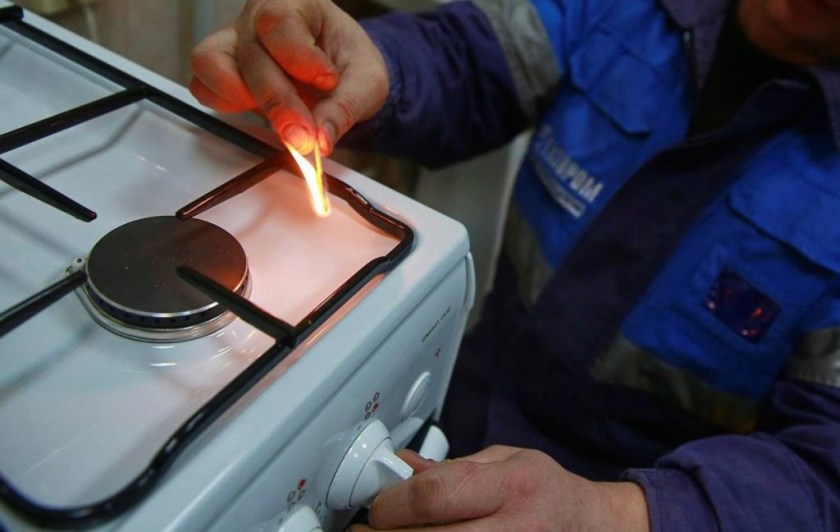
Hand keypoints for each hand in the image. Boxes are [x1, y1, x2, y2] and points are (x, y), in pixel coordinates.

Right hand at [189, 0, 388, 154]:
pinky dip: (226, 106)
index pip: (281, 22)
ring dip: (243, 100)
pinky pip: (204, 86)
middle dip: (279, 103)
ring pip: (211, 63)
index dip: (300, 57)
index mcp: (297, 3)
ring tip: (280, 120)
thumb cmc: (349, 64)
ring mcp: (235, 42)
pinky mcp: (222, 70)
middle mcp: (257, 18)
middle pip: (252, 55)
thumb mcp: (366, 83)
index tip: (327, 82)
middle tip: (304, 137)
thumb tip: (322, 139)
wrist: (339, 71)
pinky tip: (259, 114)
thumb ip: (345, 108)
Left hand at [350, 446, 649, 530]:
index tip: (378, 504)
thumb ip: (453, 468)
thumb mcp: (507, 460)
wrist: (593, 529)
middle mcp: (514, 529)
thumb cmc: (548, 493)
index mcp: (512, 485)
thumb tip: (400, 470)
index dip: (391, 502)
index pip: (433, 495)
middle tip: (373, 528)